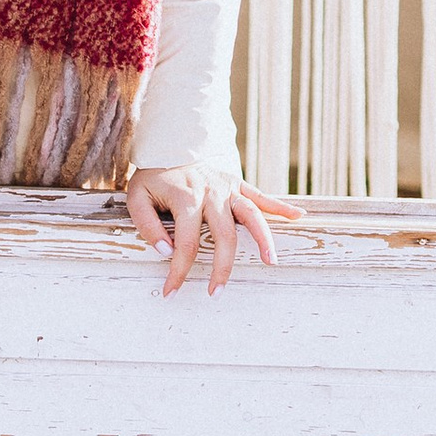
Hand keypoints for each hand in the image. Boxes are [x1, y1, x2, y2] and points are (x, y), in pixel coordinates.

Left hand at [125, 163, 291, 296]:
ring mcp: (227, 187)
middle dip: (222, 268)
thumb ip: (147, 225)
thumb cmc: (153, 176)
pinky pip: (261, 195)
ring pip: (251, 215)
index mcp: (185, 198)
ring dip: (263, 238)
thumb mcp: (137, 197)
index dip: (178, 270)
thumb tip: (166, 251)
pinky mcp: (237, 183)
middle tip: (217, 292)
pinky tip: (298, 216)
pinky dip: (280, 205)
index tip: (171, 292)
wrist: (169, 143)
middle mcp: (211, 193)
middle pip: (224, 235)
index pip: (185, 243)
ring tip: (271, 261)